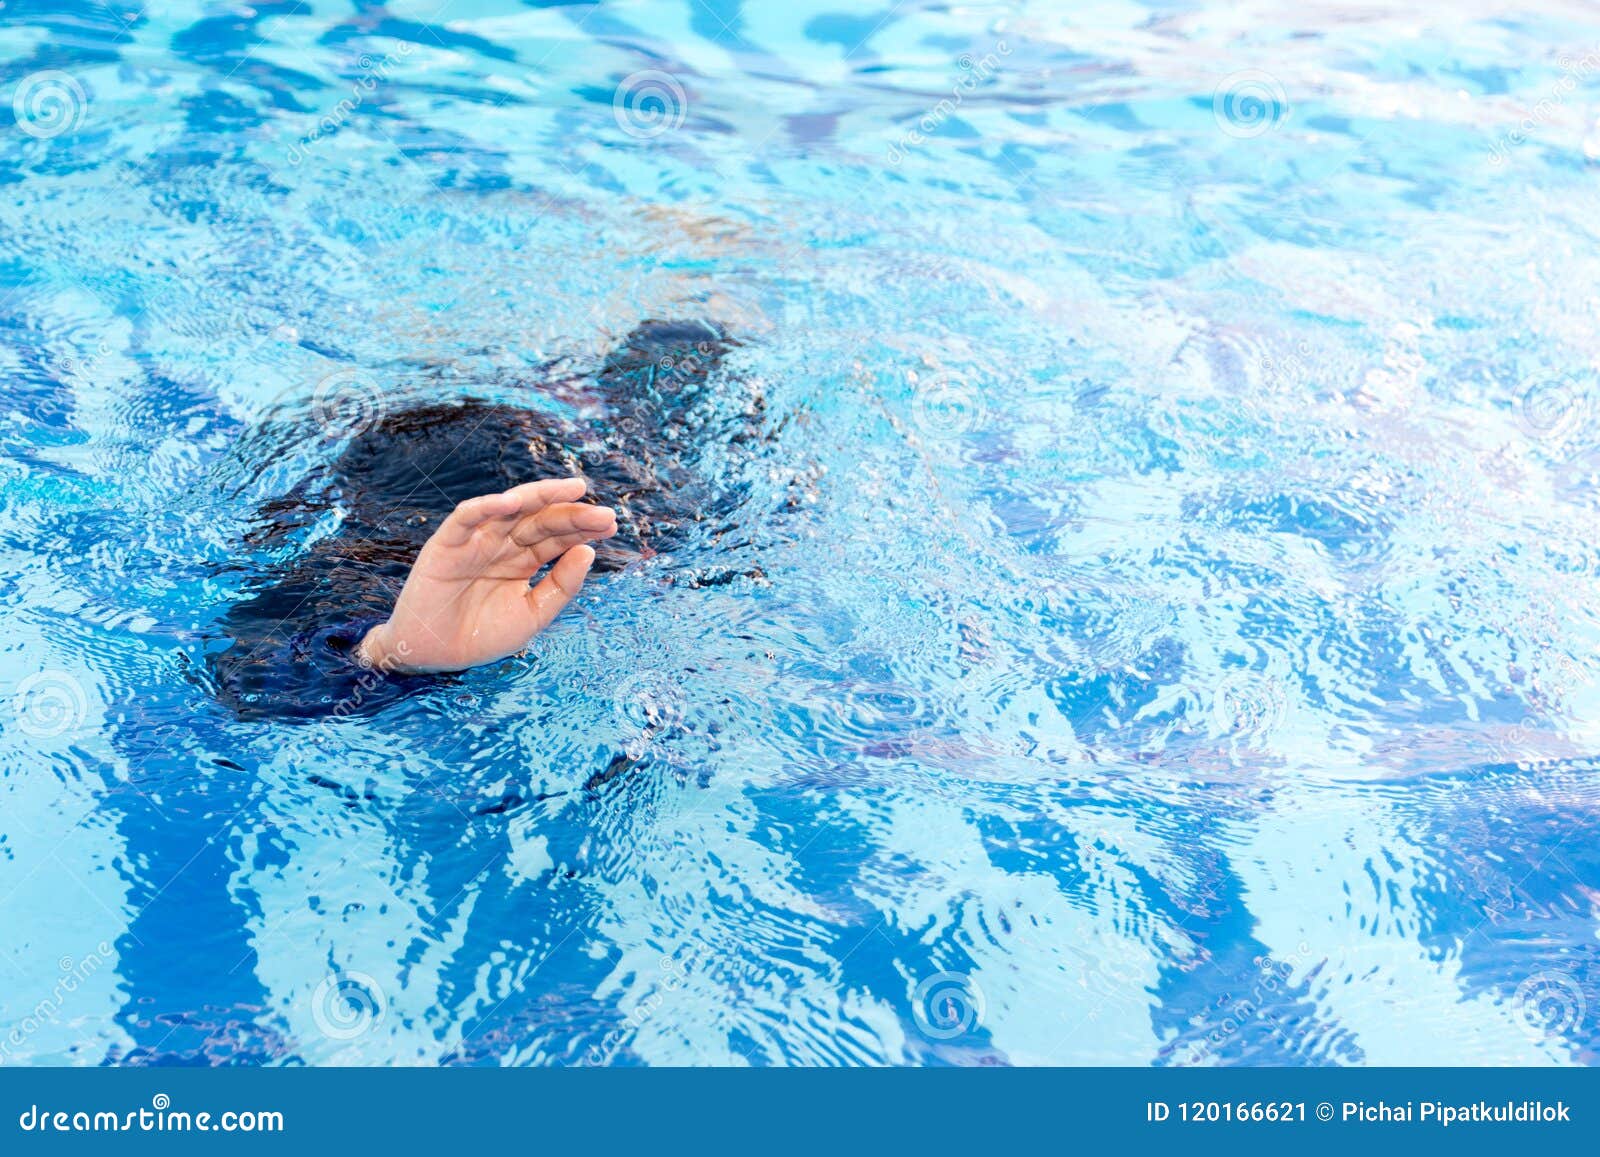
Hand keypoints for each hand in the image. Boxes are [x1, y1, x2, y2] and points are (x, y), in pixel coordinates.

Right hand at [356, 478, 616, 673]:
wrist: (432, 655)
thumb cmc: (481, 635)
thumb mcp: (532, 615)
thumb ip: (560, 587)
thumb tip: (590, 552)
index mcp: (523, 560)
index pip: (557, 537)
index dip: (583, 529)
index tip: (611, 524)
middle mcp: (502, 544)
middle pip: (541, 520)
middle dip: (573, 514)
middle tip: (605, 513)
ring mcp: (476, 541)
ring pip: (510, 509)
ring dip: (541, 497)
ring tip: (572, 491)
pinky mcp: (447, 544)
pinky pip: (466, 518)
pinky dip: (487, 507)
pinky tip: (513, 502)